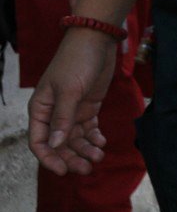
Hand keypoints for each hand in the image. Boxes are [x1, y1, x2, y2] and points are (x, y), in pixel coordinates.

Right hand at [28, 29, 118, 176]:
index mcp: (40, 109)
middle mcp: (54, 113)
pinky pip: (88, 128)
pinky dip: (94, 137)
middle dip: (72, 157)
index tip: (63, 171)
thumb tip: (56, 144)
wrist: (97, 40)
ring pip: (75, 138)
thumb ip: (63, 118)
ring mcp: (72, 110)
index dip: (49, 158)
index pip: (39, 141)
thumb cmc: (77, 62)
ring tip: (99, 156)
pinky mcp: (88, 106)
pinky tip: (102, 142)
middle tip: (88, 169)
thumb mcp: (69, 90)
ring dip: (85, 149)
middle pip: (59, 143)